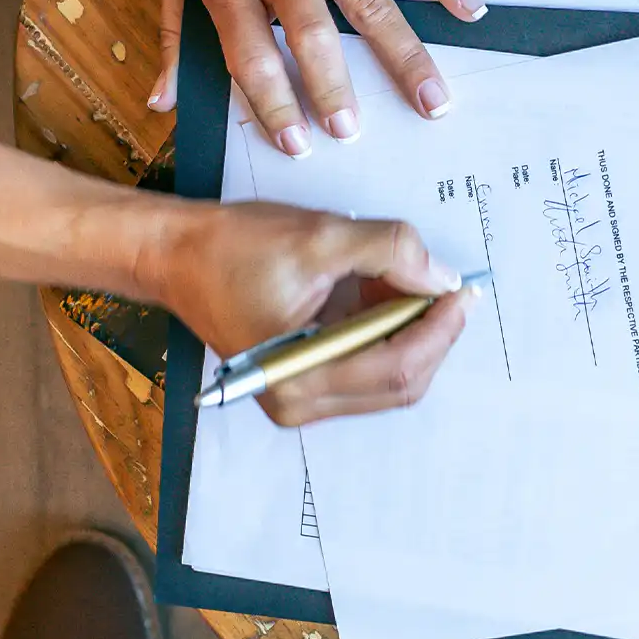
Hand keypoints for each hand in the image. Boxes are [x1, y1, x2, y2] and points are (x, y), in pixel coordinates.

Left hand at [149, 0, 484, 152]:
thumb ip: (170, 34)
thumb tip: (160, 101)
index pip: (250, 58)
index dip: (273, 106)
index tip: (297, 144)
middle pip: (311, 38)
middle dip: (335, 89)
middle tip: (356, 131)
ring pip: (369, 3)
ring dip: (405, 55)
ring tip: (434, 101)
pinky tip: (470, 9)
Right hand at [161, 202, 472, 426]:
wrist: (174, 254)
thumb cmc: (231, 247)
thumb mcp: (320, 237)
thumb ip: (390, 252)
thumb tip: (444, 277)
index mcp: (299, 377)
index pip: (398, 366)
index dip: (440, 327)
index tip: (465, 290)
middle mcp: (300, 402)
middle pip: (401, 382)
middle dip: (431, 332)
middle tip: (449, 284)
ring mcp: (300, 397)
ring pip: (388, 377)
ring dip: (410, 330)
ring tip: (410, 279)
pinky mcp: (301, 381)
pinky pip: (365, 366)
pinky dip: (386, 331)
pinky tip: (385, 293)